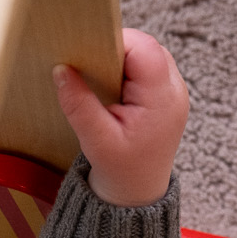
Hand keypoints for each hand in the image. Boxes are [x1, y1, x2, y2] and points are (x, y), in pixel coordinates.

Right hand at [52, 28, 189, 206]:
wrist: (138, 194)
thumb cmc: (122, 171)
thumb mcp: (96, 141)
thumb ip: (79, 104)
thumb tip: (61, 69)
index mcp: (162, 101)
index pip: (144, 49)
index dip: (115, 44)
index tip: (90, 56)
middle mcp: (175, 91)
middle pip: (146, 46)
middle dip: (117, 52)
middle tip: (93, 71)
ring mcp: (173, 91)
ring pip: (146, 53)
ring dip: (121, 61)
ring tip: (103, 83)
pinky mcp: (165, 94)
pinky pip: (147, 66)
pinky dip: (127, 70)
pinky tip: (113, 88)